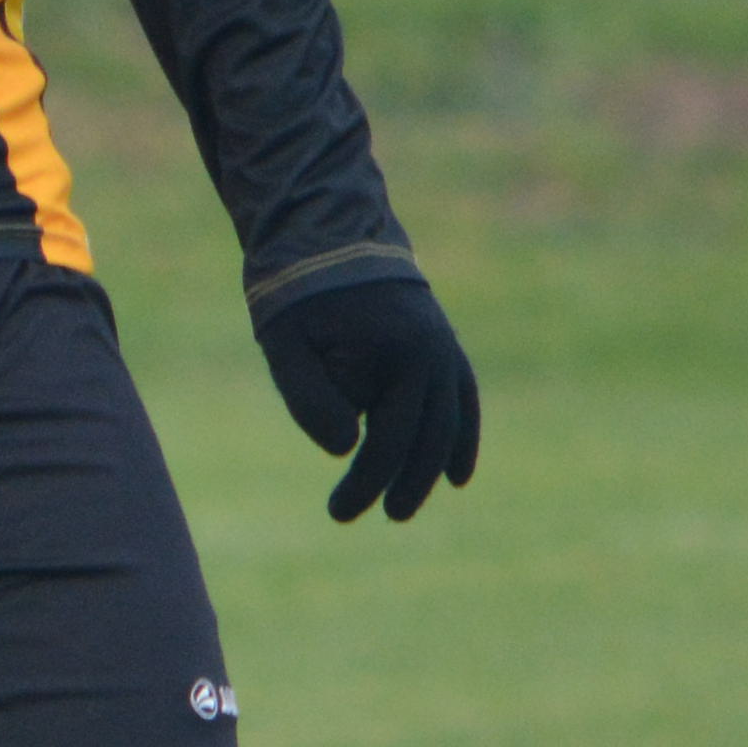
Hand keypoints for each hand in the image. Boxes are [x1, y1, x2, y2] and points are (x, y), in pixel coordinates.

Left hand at [259, 276, 479, 524]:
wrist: (323, 231)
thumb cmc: (298, 292)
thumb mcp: (287, 346)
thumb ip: (312, 401)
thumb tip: (348, 450)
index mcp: (404, 356)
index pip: (391, 440)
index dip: (366, 482)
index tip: (338, 512)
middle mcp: (436, 354)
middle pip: (427, 437)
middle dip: (401, 483)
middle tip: (376, 515)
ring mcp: (444, 347)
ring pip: (449, 422)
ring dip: (431, 467)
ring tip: (405, 505)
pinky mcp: (440, 343)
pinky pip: (461, 397)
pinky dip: (460, 435)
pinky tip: (455, 475)